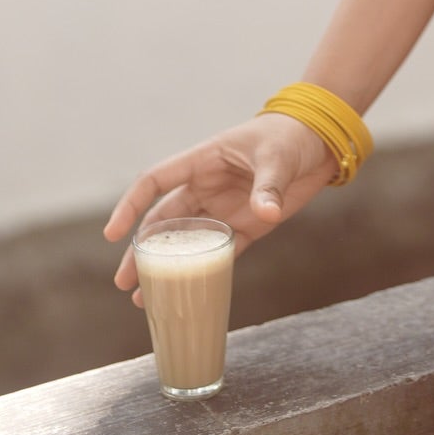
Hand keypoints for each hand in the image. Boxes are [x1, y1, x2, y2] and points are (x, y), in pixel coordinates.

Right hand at [103, 113, 336, 305]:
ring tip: (143, 298)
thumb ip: (269, 184)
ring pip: (186, 242)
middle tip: (123, 282)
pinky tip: (187, 295)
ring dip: (167, 268)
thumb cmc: (291, 136)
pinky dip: (204, 274)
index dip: (131, 205)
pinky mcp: (247, 226)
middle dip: (141, 251)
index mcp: (203, 161)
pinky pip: (220, 253)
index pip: (155, 182)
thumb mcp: (277, 156)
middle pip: (163, 222)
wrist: (321, 141)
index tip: (113, 233)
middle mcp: (206, 187)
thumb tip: (266, 212)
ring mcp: (224, 208)